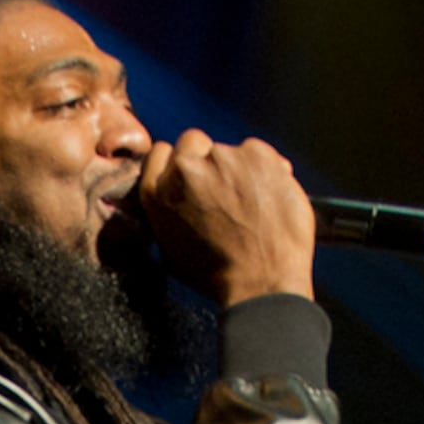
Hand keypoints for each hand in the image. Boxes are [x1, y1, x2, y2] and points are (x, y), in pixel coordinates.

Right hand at [135, 128, 317, 305]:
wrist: (262, 281)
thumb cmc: (219, 275)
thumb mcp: (171, 250)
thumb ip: (167, 214)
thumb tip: (175, 199)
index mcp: (157, 192)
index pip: (162, 152)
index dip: (178, 163)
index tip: (192, 177)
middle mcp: (186, 168)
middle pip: (193, 141)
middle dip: (206, 160)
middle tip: (222, 191)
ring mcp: (224, 158)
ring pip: (229, 149)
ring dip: (238, 167)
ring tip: (250, 202)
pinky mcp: (258, 155)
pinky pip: (259, 152)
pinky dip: (264, 169)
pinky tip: (266, 196)